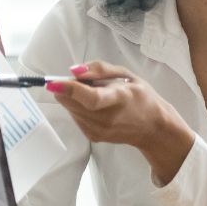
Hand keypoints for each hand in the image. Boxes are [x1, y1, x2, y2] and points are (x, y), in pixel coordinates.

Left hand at [46, 61, 194, 182]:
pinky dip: (79, 107)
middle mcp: (107, 118)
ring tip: (96, 94)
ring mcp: (99, 130)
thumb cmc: (142, 98)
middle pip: (73, 102)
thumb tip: (74, 70)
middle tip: (85, 81)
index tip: (53, 82)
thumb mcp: (128, 75)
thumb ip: (100, 69)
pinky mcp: (92, 136)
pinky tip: (96, 106)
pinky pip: (75, 116)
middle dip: (69, 88)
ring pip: (70, 108)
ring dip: (74, 98)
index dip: (70, 90)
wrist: (153, 129)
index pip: (91, 98)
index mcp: (120, 98)